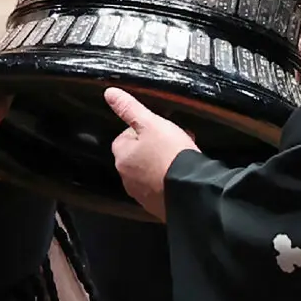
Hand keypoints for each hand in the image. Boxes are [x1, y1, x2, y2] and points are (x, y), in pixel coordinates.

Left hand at [105, 87, 198, 220]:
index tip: (158, 129)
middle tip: (173, 142)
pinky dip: (167, 181)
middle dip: (152, 148)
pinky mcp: (156, 206)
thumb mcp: (151, 123)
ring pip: (148, 172)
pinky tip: (182, 175)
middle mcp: (126, 178)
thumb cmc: (170, 153)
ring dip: (159, 164)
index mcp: (122, 156)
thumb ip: (130, 109)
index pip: (124, 137)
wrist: (191, 190)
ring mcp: (141, 195)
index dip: (142, 131)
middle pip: (136, 156)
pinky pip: (159, 188)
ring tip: (181, 158)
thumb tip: (109, 93)